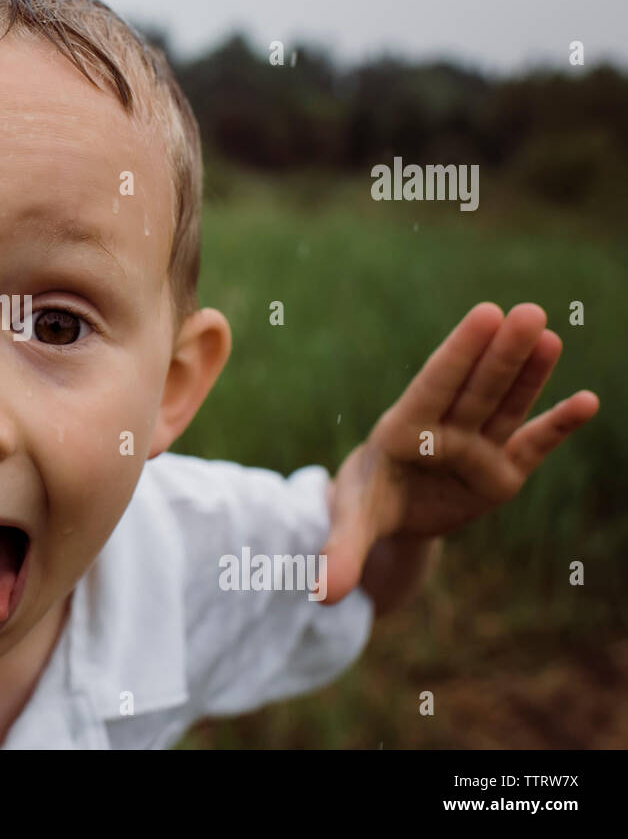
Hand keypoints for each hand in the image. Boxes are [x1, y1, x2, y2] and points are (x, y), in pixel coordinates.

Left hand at [320, 302, 598, 604]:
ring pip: (505, 405)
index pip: (434, 385)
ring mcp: (476, 448)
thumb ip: (339, 553)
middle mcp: (444, 432)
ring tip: (547, 333)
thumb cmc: (364, 504)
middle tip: (526, 312)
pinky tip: (585, 401)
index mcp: (403, 430)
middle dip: (501, 353)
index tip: (484, 314)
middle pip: (476, 388)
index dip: (459, 352)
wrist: (387, 515)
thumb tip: (321, 595)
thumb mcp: (351, 526)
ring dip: (528, 373)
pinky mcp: (502, 472)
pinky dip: (557, 426)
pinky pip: (532, 445)